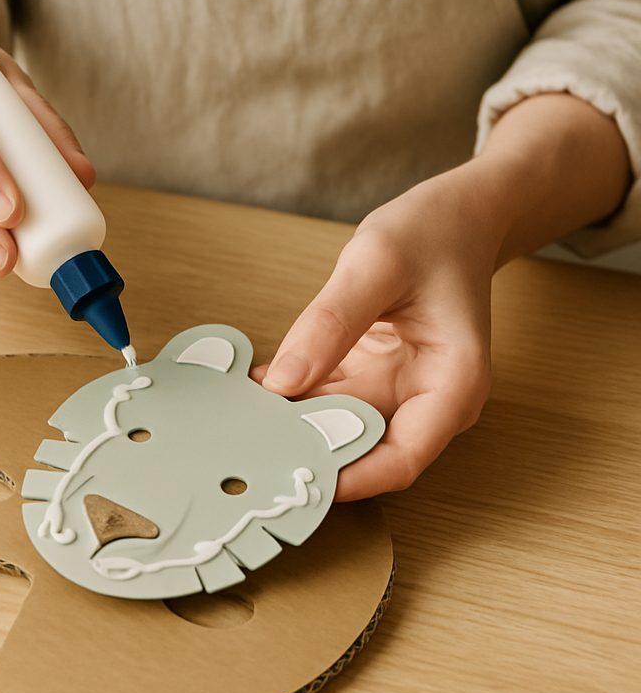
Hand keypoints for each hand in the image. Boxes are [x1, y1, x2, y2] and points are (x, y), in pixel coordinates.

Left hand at [255, 171, 496, 500]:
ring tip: (237, 417)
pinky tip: (252, 384)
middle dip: (307, 450)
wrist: (456, 214)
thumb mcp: (376, 265)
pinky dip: (293, 392)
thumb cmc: (433, 233)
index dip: (350, 478)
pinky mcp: (372, 374)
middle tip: (247, 446)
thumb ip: (330, 322)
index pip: (402, 459)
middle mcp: (428, 398)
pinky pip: (326, 394)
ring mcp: (398, 388)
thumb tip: (285, 381)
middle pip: (363, 447)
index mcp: (452, 384)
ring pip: (337, 423)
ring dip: (291, 422)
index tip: (294, 479)